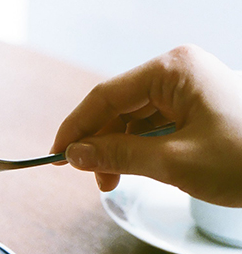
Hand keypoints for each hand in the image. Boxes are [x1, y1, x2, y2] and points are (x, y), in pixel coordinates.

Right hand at [51, 45, 241, 206]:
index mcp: (173, 70)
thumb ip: (117, 156)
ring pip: (133, 117)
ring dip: (117, 149)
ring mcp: (189, 87)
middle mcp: (178, 72)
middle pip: (118, 106)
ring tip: (112, 182)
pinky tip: (133, 170)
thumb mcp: (172, 163)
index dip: (75, 127)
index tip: (57, 156)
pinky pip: (153, 124)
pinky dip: (138, 148)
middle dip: (99, 143)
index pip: (105, 95)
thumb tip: (74, 155)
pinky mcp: (197, 105)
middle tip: (91, 179)